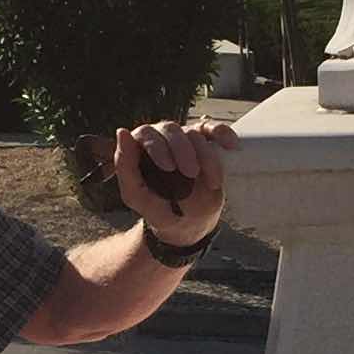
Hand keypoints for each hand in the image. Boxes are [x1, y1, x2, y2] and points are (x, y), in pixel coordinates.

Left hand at [114, 119, 235, 246]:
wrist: (186, 223)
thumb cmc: (157, 209)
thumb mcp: (136, 196)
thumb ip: (125, 167)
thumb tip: (122, 131)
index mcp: (141, 148)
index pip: (146, 133)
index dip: (157, 146)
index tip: (168, 167)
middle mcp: (162, 139)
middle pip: (171, 129)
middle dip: (182, 150)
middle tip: (191, 173)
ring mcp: (185, 140)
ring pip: (195, 133)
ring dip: (205, 155)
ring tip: (213, 182)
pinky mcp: (206, 144)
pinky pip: (214, 130)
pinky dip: (224, 134)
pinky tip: (231, 146)